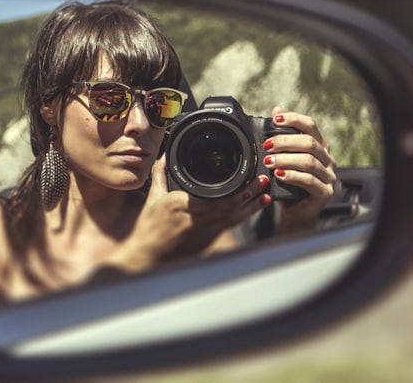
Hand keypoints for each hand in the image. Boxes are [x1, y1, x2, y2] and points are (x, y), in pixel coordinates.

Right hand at [107, 157, 269, 271]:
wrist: (149, 256)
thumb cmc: (149, 230)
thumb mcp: (153, 197)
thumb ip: (161, 173)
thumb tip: (166, 156)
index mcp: (184, 206)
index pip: (218, 195)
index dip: (238, 186)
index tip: (246, 173)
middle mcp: (199, 220)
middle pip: (233, 205)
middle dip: (250, 191)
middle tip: (262, 178)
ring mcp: (207, 232)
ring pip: (236, 217)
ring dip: (252, 204)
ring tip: (264, 191)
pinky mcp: (209, 240)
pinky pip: (231, 226)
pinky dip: (244, 215)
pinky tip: (253, 207)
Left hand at [265, 106, 336, 233]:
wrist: (295, 210)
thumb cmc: (289, 182)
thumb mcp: (283, 156)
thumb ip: (282, 135)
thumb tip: (276, 110)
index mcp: (319, 146)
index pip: (311, 126)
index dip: (294, 119)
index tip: (276, 119)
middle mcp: (327, 159)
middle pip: (309, 143)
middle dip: (285, 141)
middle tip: (267, 145)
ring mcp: (328, 177)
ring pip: (309, 161)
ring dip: (286, 159)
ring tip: (268, 161)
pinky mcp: (324, 193)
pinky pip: (309, 181)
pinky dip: (292, 176)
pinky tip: (279, 175)